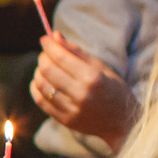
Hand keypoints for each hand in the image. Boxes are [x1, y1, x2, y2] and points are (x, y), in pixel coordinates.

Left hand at [30, 34, 136, 150]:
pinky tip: (40, 81)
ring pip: (42, 85)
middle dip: (43, 57)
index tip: (45, 39)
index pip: (62, 58)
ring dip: (38, 72)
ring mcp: (71, 109)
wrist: (121, 121)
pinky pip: (41, 101)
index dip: (49, 46)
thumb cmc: (113, 89)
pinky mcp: (64, 120)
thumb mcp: (100, 67)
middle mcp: (80, 94)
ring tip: (44, 67)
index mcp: (92, 78)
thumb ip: (76, 51)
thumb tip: (55, 36)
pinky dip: (36, 88)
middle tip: (46, 53)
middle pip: (48, 70)